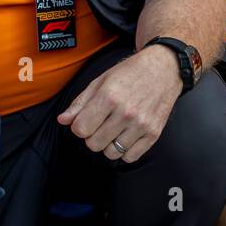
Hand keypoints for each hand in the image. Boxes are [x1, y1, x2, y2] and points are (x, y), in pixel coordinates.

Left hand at [57, 44, 181, 163]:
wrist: (163, 68)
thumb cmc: (130, 73)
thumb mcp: (100, 81)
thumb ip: (80, 102)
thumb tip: (62, 120)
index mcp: (109, 97)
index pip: (81, 129)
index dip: (79, 126)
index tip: (86, 120)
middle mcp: (125, 112)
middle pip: (94, 144)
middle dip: (92, 136)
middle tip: (100, 124)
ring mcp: (141, 125)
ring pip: (111, 153)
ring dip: (108, 144)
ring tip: (114, 129)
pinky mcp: (154, 133)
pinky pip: (130, 157)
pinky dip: (125, 151)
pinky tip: (126, 136)